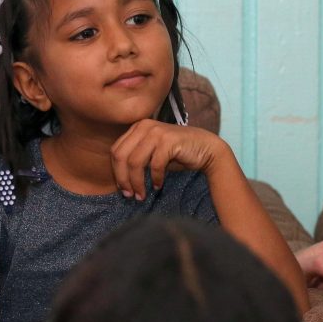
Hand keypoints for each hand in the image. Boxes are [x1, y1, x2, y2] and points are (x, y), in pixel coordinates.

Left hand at [110, 120, 224, 199]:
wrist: (206, 148)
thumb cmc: (177, 154)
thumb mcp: (151, 153)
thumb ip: (136, 158)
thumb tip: (120, 179)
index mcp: (137, 127)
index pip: (116, 150)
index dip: (116, 172)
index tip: (122, 188)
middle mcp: (144, 126)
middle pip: (121, 156)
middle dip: (123, 178)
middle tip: (129, 195)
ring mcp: (156, 132)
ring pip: (135, 162)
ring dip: (137, 182)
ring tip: (141, 195)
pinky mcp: (169, 140)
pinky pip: (155, 164)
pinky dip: (155, 178)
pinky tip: (158, 186)